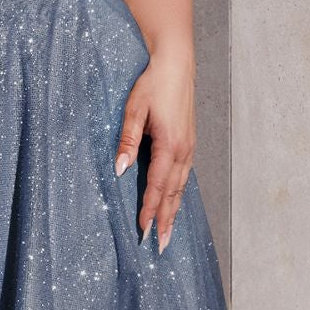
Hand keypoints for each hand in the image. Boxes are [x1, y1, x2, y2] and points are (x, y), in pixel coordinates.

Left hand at [112, 47, 195, 254]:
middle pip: (172, 194)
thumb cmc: (153, 83)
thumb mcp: (133, 110)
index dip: (149, 210)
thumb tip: (120, 169)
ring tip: (168, 232)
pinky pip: (184, 176)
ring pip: (180, 187)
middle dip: (165, 220)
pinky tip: (174, 203)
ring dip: (174, 211)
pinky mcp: (189, 142)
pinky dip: (178, 194)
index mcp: (170, 145)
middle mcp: (184, 150)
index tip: (143, 230)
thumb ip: (126, 140)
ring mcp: (189, 147)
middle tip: (159, 245)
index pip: (157, 186)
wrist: (176, 63)